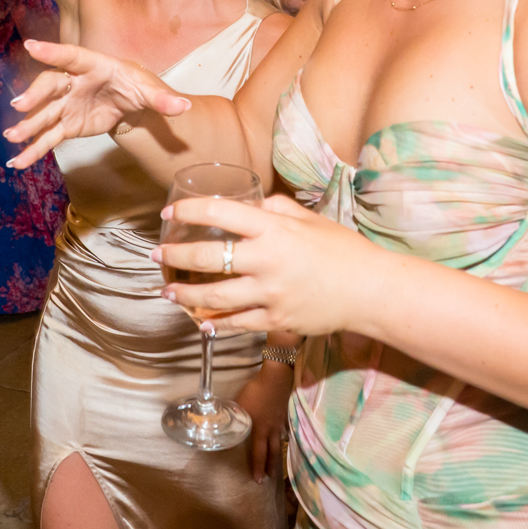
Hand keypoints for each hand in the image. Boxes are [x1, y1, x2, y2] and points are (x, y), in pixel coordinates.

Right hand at [2, 41, 191, 169]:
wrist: (132, 101)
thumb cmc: (138, 86)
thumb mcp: (152, 91)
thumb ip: (164, 99)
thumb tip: (184, 106)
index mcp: (95, 66)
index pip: (72, 56)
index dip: (53, 52)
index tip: (31, 47)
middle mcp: (74, 82)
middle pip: (51, 85)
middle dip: (35, 94)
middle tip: (19, 106)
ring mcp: (67, 104)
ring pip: (44, 113)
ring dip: (27, 125)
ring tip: (11, 138)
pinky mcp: (67, 124)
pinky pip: (48, 136)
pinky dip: (33, 149)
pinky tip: (17, 162)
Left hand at [153, 195, 384, 337]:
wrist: (371, 290)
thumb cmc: (344, 250)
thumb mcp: (311, 219)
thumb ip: (278, 208)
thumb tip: (253, 204)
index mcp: (274, 229)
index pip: (219, 213)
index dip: (188, 211)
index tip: (169, 214)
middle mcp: (266, 260)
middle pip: (207, 257)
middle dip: (175, 255)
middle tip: (156, 255)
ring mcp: (269, 294)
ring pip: (214, 296)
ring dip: (185, 295)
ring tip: (169, 291)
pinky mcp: (275, 320)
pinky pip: (236, 323)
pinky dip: (214, 324)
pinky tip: (200, 322)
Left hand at [234, 364, 294, 483]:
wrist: (277, 378)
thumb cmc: (256, 392)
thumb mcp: (239, 406)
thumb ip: (233, 419)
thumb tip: (222, 429)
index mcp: (260, 429)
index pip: (259, 453)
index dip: (258, 467)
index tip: (258, 480)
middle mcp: (272, 429)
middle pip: (273, 451)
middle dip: (271, 466)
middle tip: (271, 477)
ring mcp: (282, 421)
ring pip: (281, 441)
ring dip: (279, 453)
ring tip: (279, 462)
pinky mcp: (288, 413)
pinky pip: (287, 428)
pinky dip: (286, 435)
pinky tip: (286, 437)